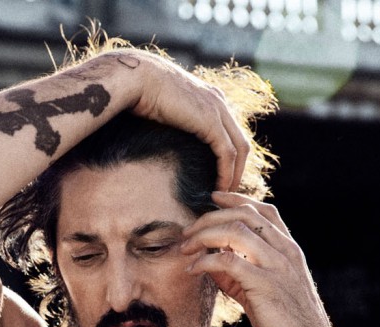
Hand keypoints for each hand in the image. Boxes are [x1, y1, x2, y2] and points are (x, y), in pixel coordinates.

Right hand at [110, 50, 250, 190]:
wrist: (137, 79)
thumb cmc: (141, 93)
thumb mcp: (164, 108)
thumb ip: (175, 121)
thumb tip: (167, 140)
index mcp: (210, 98)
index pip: (231, 132)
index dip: (231, 157)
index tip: (221, 177)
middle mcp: (219, 102)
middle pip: (241, 142)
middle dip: (238, 169)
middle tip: (228, 190)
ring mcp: (217, 110)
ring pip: (239, 149)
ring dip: (235, 175)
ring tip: (225, 194)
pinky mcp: (210, 122)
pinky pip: (226, 153)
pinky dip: (226, 173)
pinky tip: (219, 188)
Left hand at [181, 192, 335, 326]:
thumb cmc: (285, 321)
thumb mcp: (262, 289)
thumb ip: (238, 271)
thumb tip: (208, 259)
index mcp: (288, 249)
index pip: (263, 210)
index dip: (236, 199)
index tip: (212, 197)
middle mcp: (285, 251)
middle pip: (245, 215)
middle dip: (211, 217)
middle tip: (188, 230)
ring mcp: (277, 266)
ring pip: (236, 231)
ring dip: (204, 235)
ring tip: (186, 247)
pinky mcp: (265, 285)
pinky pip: (228, 261)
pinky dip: (205, 261)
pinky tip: (193, 268)